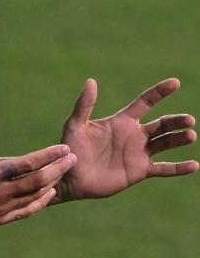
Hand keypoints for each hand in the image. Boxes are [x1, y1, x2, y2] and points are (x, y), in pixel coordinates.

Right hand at [0, 111, 76, 230]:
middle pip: (37, 181)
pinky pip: (25, 211)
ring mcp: (0, 208)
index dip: (47, 156)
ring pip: (34, 196)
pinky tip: (49, 193)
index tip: (63, 148)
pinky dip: (40, 202)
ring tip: (65, 171)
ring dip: (52, 183)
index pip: (27, 164)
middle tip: (72, 158)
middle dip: (57, 168)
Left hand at [53, 78, 197, 201]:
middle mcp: (133, 135)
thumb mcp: (75, 124)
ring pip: (165, 144)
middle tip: (189, 119)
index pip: (145, 102)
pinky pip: (163, 169)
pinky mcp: (139, 171)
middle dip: (175, 121)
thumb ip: (84, 104)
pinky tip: (194, 165)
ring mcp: (138, 153)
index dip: (159, 92)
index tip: (175, 82)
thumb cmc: (71, 148)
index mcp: (121, 120)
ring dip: (178, 139)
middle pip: (161, 124)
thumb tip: (91, 81)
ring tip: (190, 134)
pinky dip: (178, 168)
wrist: (71, 176)